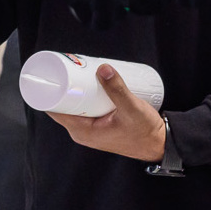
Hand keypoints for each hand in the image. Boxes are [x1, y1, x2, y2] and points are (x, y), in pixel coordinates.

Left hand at [48, 64, 167, 162]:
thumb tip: (103, 69)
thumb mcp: (131, 108)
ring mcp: (90, 130)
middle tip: (69, 65)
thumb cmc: (145, 132)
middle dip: (64, 85)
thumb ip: (117, 88)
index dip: (50, 90)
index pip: (54, 110)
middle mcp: (82, 133)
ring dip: (74, 90)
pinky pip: (84, 109)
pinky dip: (83, 96)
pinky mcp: (98, 126)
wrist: (160, 144)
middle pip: (63, 105)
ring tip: (79, 70)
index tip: (53, 73)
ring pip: (74, 106)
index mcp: (82, 132)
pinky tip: (88, 83)